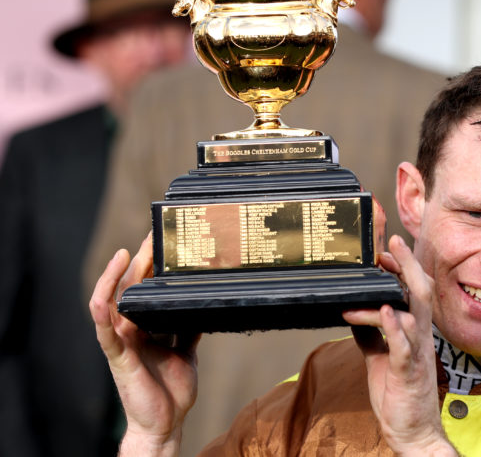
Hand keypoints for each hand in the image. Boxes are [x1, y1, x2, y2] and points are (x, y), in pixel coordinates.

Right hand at [89, 234, 200, 456]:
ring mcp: (121, 341)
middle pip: (130, 289)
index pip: (144, 289)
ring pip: (112, 302)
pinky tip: (103, 294)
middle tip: (154, 236)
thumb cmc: (172, 390)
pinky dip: (101, 309)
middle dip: (141, 261)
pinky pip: (103, 330)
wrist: (167, 423)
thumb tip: (201, 305)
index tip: (164, 241)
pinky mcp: (117, 356)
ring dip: (116, 276)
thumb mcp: (186, 350)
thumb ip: (188, 327)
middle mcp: (130, 330)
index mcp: (145, 327)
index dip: (151, 265)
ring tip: (127, 253)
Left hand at [343, 235, 456, 455]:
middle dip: (408, 264)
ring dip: (391, 295)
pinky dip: (394, 328)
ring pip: (413, 314)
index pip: (413, 290)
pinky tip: (384, 312)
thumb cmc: (399, 392)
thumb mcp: (380, 356)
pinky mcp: (408, 373)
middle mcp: (420, 337)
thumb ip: (371, 333)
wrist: (413, 431)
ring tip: (373, 279)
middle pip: (421, 291)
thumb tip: (354, 310)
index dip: (403, 266)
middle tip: (392, 241)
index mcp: (414, 331)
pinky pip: (404, 347)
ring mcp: (417, 353)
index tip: (386, 247)